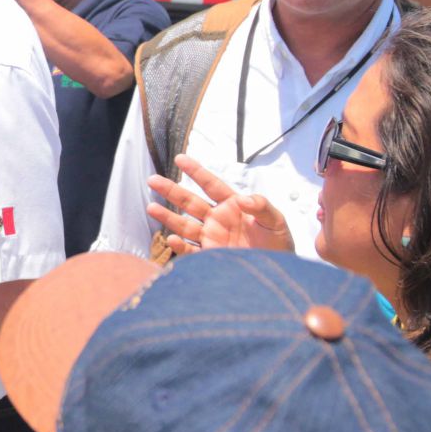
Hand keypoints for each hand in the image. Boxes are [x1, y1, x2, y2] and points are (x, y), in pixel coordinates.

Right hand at [146, 154, 292, 254]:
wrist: (279, 273)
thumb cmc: (279, 244)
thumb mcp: (276, 221)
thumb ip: (261, 206)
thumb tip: (242, 198)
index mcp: (233, 205)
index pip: (211, 185)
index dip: (196, 172)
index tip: (180, 158)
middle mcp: (217, 219)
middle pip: (190, 201)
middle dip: (171, 190)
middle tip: (152, 180)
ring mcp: (211, 237)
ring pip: (184, 224)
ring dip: (168, 216)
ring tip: (151, 208)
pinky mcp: (210, 256)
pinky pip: (191, 250)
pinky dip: (180, 246)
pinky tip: (172, 239)